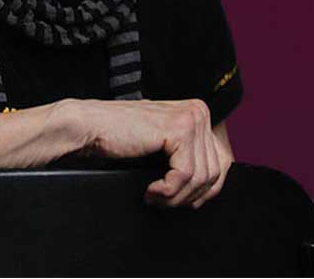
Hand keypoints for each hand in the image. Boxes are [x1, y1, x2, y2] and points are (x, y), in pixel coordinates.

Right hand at [77, 98, 229, 207]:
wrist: (92, 127)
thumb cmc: (122, 139)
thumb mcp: (164, 148)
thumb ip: (189, 157)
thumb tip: (211, 188)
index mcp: (198, 114)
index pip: (222, 162)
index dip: (203, 191)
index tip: (181, 201)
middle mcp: (199, 112)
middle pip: (214, 173)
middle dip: (188, 196)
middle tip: (163, 200)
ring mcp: (191, 118)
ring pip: (201, 178)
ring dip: (175, 197)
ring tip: (155, 195)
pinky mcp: (179, 130)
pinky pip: (185, 176)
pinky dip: (167, 192)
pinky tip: (150, 190)